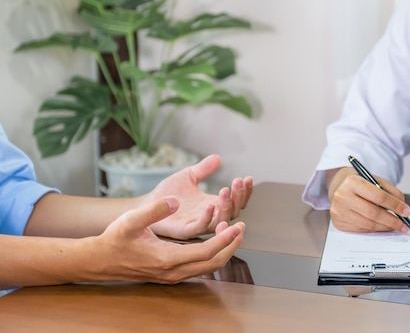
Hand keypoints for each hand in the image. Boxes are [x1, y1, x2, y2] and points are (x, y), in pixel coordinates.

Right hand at [91, 197, 244, 283]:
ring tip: (232, 231)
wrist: (100, 261)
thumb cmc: (114, 240)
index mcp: (167, 259)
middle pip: (214, 263)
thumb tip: (175, 200)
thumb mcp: (131, 220)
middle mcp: (174, 271)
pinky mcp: (172, 274)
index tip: (238, 225)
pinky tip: (215, 239)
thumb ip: (154, 210)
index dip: (225, 239)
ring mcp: (173, 275)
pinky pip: (200, 267)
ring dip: (223, 250)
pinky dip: (213, 254)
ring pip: (208, 267)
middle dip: (231, 246)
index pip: (206, 252)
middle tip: (242, 228)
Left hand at [143, 154, 252, 239]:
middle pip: (233, 212)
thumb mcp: (188, 176)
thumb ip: (203, 169)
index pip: (236, 202)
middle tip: (238, 182)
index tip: (247, 178)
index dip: (244, 192)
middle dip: (238, 197)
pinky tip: (210, 204)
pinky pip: (199, 227)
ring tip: (226, 190)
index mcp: (213, 205)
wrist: (146, 203)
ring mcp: (197, 225)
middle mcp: (209, 217)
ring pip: (220, 222)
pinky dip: (207, 217)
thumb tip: (218, 158)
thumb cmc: (167, 193)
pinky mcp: (183, 230)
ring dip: (226, 207)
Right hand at [327, 167, 409, 232]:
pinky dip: (375, 230)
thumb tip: (404, 211)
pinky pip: (361, 230)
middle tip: (404, 225)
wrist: (339, 186)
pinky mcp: (338, 222)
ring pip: (368, 224)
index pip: (379, 196)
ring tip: (395, 227)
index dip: (395, 205)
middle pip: (373, 213)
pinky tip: (382, 227)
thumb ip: (391, 192)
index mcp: (352, 182)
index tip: (407, 212)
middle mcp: (342, 196)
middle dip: (392, 221)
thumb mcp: (376, 180)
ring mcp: (338, 211)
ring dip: (385, 227)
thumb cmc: (360, 183)